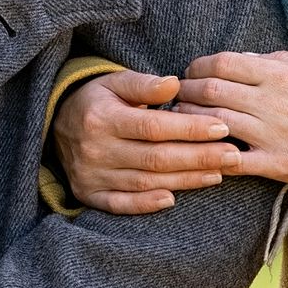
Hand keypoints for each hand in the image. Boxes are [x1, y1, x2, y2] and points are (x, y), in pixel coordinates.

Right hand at [53, 68, 239, 212]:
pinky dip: (145, 205)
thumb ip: (144, 85)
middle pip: (155, 157)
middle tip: (232, 154)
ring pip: (145, 182)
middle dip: (199, 157)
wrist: (55, 124)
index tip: (222, 126)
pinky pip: (120, 204)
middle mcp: (95, 149)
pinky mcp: (89, 194)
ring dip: (185, 180)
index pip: (154, 126)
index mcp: (102, 118)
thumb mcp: (115, 82)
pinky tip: (173, 200)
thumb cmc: (97, 100)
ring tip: (218, 173)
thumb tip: (175, 84)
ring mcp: (91, 175)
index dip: (190, 128)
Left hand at [173, 50, 287, 186]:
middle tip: (179, 95)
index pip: (223, 63)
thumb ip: (275, 60)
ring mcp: (271, 134)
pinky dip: (213, 155)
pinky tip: (202, 151)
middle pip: (211, 91)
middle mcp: (270, 101)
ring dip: (190, 121)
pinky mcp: (277, 164)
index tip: (190, 71)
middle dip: (188, 91)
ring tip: (182, 120)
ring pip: (214, 123)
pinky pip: (233, 161)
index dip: (199, 66)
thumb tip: (242, 57)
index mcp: (279, 74)